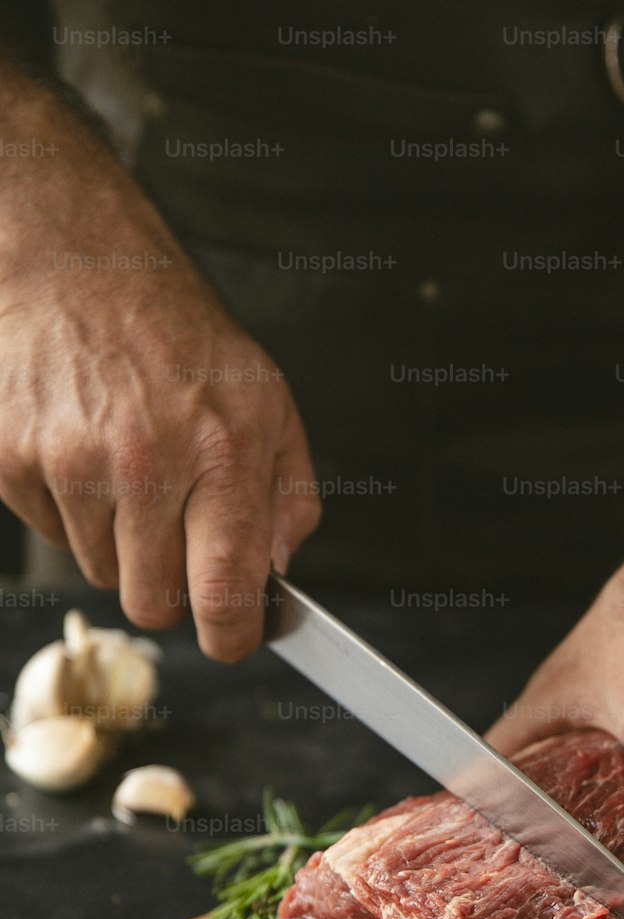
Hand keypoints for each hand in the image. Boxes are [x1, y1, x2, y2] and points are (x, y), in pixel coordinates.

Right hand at [0, 79, 319, 659]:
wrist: (82, 268)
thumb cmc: (181, 341)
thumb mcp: (268, 403)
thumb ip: (290, 496)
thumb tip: (282, 571)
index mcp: (221, 450)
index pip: (223, 590)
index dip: (230, 637)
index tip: (233, 639)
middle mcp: (145, 461)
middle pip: (153, 604)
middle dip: (169, 588)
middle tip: (175, 538)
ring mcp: (70, 462)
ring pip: (100, 573)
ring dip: (119, 544)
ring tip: (129, 471)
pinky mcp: (11, 460)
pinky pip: (51, 537)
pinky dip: (71, 512)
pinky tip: (86, 453)